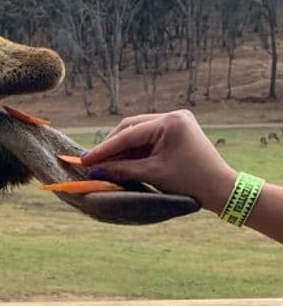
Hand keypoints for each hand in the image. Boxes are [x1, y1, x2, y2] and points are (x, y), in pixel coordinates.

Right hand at [80, 110, 236, 211]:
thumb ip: (121, 170)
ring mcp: (176, 122)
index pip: (129, 134)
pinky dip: (134, 152)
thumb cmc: (190, 182)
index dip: (104, 149)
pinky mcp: (176, 132)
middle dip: (111, 146)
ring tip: (102, 165)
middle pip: (131, 129)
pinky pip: (148, 140)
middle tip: (90, 162)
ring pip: (138, 134)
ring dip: (121, 149)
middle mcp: (173, 116)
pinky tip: (119, 162)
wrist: (221, 189)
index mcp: (170, 122)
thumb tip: (95, 171)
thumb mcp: (152, 174)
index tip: (84, 160)